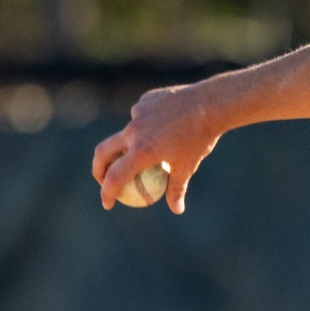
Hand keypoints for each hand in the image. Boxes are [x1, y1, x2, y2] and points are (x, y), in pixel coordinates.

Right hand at [90, 83, 224, 212]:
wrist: (211, 103)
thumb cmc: (200, 138)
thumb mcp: (188, 165)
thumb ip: (177, 188)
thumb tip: (176, 210)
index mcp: (142, 151)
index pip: (115, 177)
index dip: (107, 193)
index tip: (108, 203)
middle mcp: (134, 131)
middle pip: (103, 152)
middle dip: (98, 168)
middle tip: (103, 179)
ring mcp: (138, 113)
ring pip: (125, 131)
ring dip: (127, 143)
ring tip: (143, 150)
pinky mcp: (145, 101)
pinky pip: (139, 116)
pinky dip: (144, 125)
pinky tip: (160, 126)